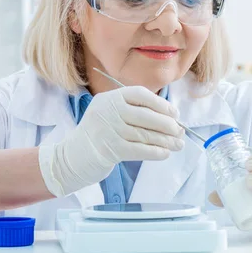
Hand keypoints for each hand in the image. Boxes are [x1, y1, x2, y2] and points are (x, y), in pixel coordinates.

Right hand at [38, 86, 184, 196]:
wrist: (71, 158)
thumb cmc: (97, 135)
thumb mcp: (109, 114)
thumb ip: (132, 111)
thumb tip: (168, 118)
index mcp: (109, 98)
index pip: (140, 94)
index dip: (160, 103)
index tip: (174, 113)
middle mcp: (109, 111)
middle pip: (146, 115)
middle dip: (167, 125)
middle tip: (180, 132)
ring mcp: (109, 130)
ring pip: (146, 134)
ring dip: (166, 141)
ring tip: (178, 145)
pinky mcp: (111, 150)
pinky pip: (141, 150)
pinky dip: (156, 152)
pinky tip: (165, 154)